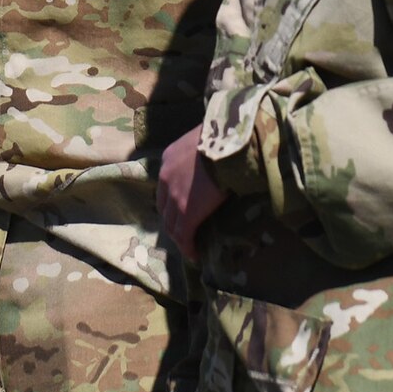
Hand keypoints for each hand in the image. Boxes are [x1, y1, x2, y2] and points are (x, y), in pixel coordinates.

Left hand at [156, 126, 226, 262]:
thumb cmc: (223, 136)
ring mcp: (175, 197)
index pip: (165, 186)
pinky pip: (184, 235)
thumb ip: (202, 152)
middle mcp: (166, 178)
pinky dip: (188, 247)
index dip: (171, 201)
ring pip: (172, 225)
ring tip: (190, 248)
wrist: (227, 143)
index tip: (180, 211)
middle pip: (164, 208)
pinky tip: (195, 255)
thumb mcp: (204, 139)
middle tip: (184, 233)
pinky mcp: (188, 212)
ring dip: (180, 239)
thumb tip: (216, 158)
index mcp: (169, 158)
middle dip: (173, 222)